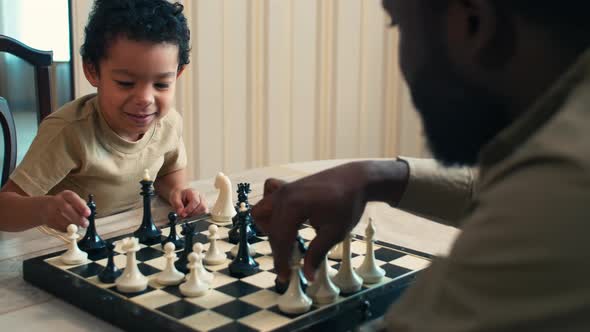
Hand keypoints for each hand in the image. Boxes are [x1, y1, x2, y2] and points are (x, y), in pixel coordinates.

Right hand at [42, 190, 89, 231]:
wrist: (45, 208)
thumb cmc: (66, 204)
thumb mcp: (74, 201)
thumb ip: (81, 206)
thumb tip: (87, 215)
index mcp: (65, 195)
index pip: (73, 197)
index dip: (81, 205)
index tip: (88, 213)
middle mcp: (56, 201)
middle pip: (66, 209)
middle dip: (77, 218)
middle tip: (85, 224)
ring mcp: (50, 211)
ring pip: (63, 220)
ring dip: (73, 225)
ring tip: (76, 224)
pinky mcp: (48, 221)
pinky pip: (60, 227)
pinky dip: (66, 229)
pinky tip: (66, 225)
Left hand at [169, 188, 207, 217]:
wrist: (181, 195)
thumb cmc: (179, 195)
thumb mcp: (175, 198)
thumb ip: (178, 205)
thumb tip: (181, 213)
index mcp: (193, 193)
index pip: (196, 202)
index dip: (190, 209)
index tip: (183, 214)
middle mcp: (201, 196)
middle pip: (202, 206)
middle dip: (193, 213)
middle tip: (185, 214)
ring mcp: (204, 201)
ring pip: (204, 210)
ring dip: (195, 215)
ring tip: (187, 214)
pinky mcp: (204, 207)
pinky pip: (204, 213)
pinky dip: (197, 216)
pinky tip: (191, 214)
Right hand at [252, 162, 373, 281]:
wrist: (356, 180)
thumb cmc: (347, 204)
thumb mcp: (334, 233)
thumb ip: (317, 254)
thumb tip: (308, 275)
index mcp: (293, 206)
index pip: (280, 239)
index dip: (281, 261)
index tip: (285, 277)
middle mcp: (284, 195)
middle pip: (269, 228)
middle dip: (277, 248)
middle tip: (291, 262)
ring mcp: (284, 189)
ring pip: (261, 211)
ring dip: (268, 226)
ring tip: (287, 237)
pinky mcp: (287, 186)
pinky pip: (268, 196)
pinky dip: (270, 208)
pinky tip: (285, 218)